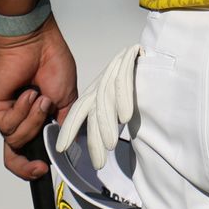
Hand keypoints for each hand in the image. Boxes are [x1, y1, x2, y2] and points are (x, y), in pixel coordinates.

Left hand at [0, 16, 77, 179]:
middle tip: (40, 167)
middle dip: (25, 165)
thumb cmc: (51, 63)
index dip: (32, 165)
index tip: (46, 169)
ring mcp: (4, 115)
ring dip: (33, 121)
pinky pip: (8, 124)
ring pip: (16, 138)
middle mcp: (17, 119)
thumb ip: (65, 123)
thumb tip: (67, 145)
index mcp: (34, 118)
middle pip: (13, 154)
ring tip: (41, 98)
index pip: (28, 149)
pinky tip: (28, 93)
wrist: (35, 43)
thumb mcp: (67, 100)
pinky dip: (23, 111)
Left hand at [57, 43, 141, 170]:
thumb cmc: (136, 71)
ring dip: (107, 125)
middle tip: (98, 162)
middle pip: (91, 112)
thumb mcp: (115, 94)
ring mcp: (112, 73)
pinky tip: (125, 118)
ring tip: (109, 145)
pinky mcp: (126, 63)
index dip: (70, 129)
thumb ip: (106, 112)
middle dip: (93, 139)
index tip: (63, 149)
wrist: (145, 47)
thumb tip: (101, 137)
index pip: (77, 112)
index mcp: (96, 91)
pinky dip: (123, 101)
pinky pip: (122, 84)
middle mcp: (100, 83)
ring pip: (104, 102)